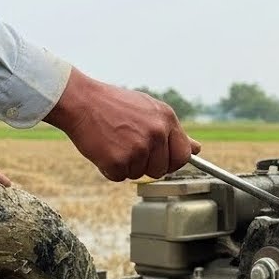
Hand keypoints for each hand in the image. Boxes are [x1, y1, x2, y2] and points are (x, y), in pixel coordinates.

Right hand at [44, 68, 201, 181]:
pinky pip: (119, 177)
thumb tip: (197, 149)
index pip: (183, 156)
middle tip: (127, 145)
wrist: (82, 101)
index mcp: (166, 119)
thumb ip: (172, 131)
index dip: (170, 162)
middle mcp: (156, 134)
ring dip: (126, 166)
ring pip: (139, 175)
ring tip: (114, 143)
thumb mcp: (149, 109)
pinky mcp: (119, 161)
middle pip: (161, 170)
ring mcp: (138, 148)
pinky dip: (109, 169)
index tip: (159, 159)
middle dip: (145, 164)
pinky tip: (104, 149)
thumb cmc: (114, 105)